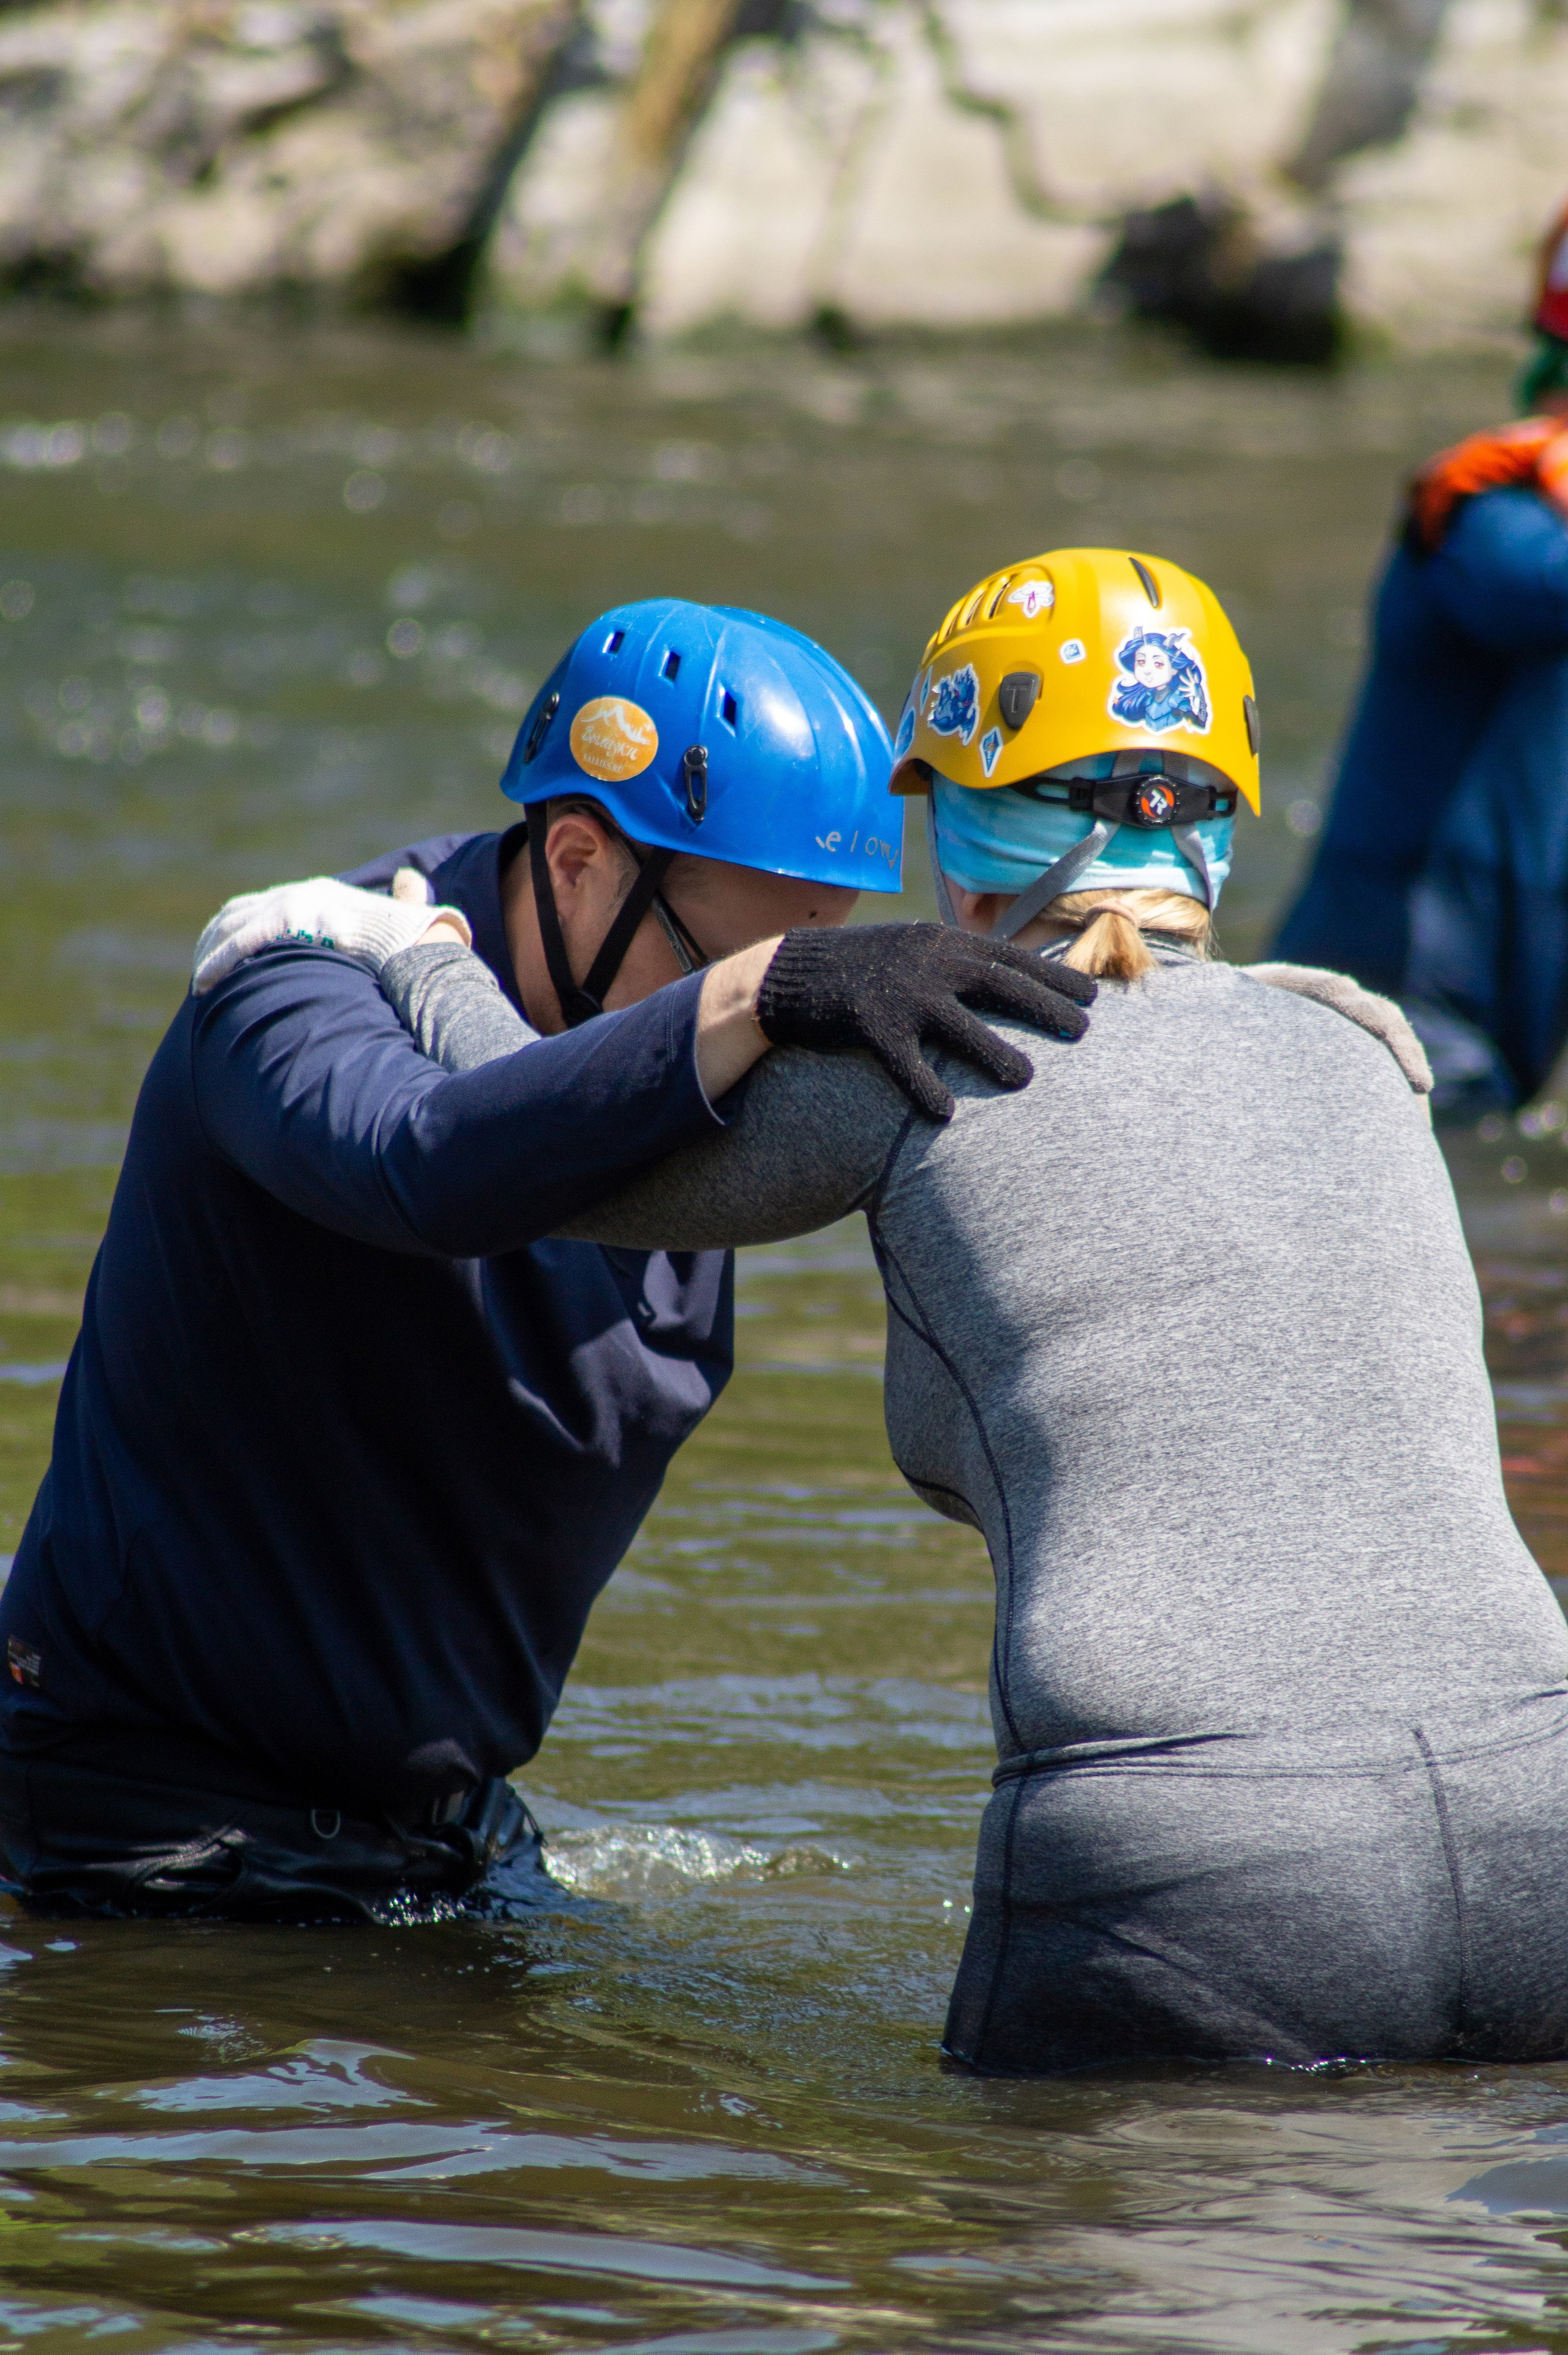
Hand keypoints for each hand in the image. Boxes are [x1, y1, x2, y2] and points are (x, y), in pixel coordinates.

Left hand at [191, 870, 471, 995]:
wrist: (415, 946)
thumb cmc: (415, 940)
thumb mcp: (408, 913)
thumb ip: (405, 896)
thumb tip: (411, 878)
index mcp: (321, 894)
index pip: (268, 906)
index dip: (243, 930)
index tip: (230, 955)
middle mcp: (300, 893)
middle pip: (241, 912)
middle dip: (216, 941)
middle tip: (206, 973)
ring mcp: (291, 904)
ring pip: (231, 926)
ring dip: (210, 954)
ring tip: (202, 984)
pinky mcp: (287, 921)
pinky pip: (239, 944)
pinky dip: (217, 963)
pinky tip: (205, 986)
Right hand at [754, 923, 1094, 1121]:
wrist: (790, 973)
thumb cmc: (861, 967)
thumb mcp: (912, 950)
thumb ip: (954, 961)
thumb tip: (1004, 978)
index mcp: (941, 941)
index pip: (1009, 956)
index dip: (1053, 976)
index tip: (1091, 994)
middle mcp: (927, 962)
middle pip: (997, 984)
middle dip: (1045, 1007)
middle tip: (1084, 1030)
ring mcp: (899, 994)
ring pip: (958, 1025)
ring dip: (994, 1052)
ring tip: (1026, 1077)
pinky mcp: (869, 1025)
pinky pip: (904, 1063)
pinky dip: (924, 1088)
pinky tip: (946, 1113)